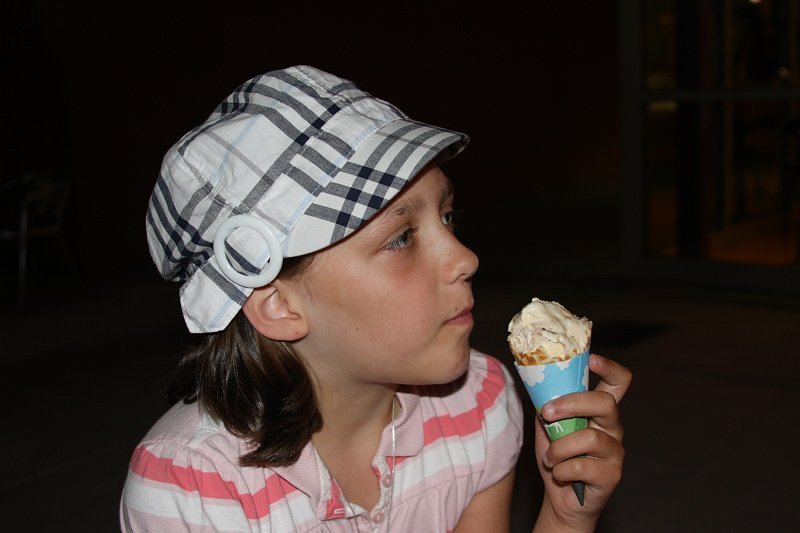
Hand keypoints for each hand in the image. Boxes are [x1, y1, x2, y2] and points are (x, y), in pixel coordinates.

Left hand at [533, 354, 630, 531]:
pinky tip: (558, 473)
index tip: (591, 359)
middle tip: (547, 413)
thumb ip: (548, 404)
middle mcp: (613, 428)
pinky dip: (562, 469)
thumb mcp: (548, 426)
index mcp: (599, 411)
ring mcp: (615, 452)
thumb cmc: (556, 458)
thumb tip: (536, 381)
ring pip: (590, 437)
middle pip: (606, 403)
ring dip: (559, 448)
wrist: (559, 498)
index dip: (610, 367)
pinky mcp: (612, 476)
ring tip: (549, 458)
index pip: (619, 382)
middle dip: (572, 404)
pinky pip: (582, 467)